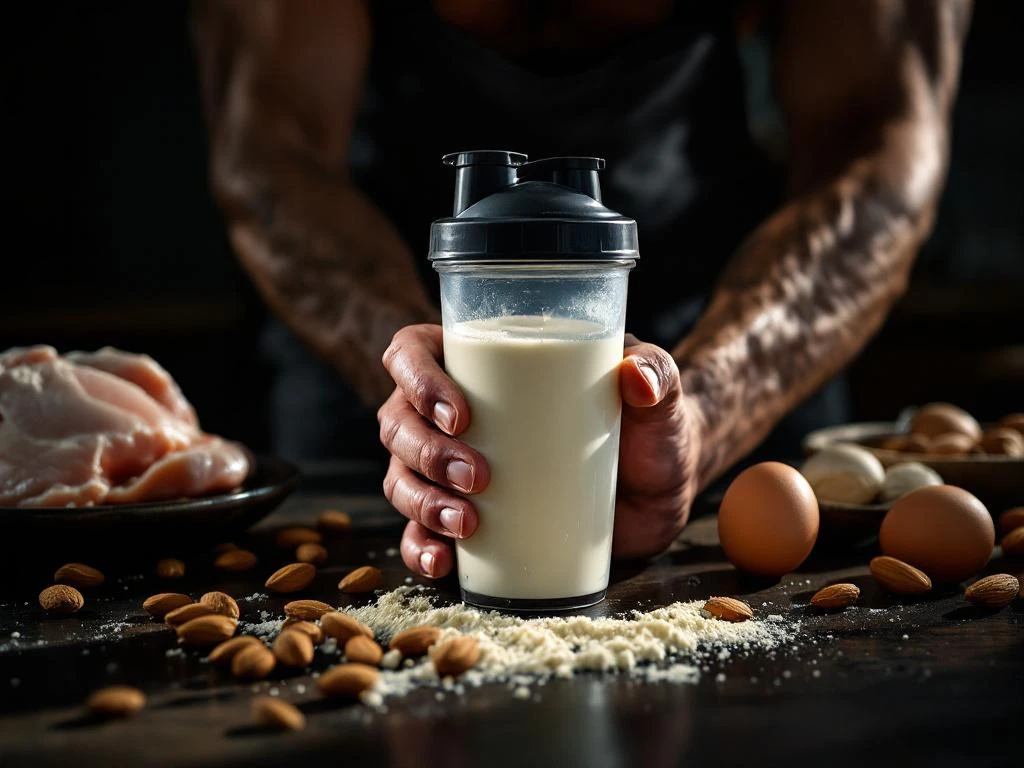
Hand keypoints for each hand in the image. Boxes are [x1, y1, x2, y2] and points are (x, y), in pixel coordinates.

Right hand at [378, 325, 700, 578]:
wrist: (659, 488)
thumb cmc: (649, 426)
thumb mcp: (658, 396)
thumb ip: (658, 372)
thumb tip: (637, 378)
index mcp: (482, 363)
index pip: (413, 352)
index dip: (417, 378)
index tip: (460, 414)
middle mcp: (453, 414)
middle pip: (399, 421)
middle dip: (425, 452)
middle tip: (478, 476)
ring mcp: (454, 469)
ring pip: (401, 477)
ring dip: (420, 501)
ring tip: (465, 523)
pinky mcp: (468, 519)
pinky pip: (421, 532)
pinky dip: (420, 547)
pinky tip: (439, 560)